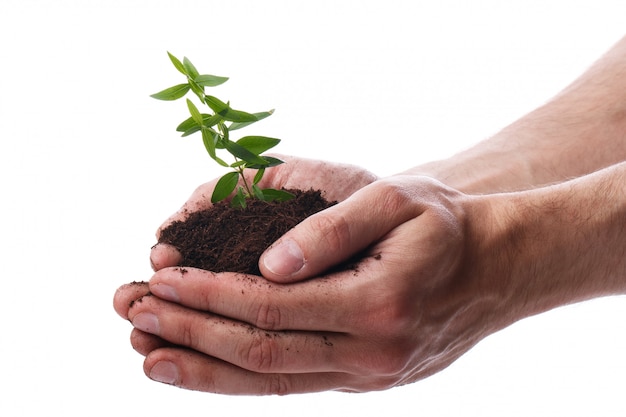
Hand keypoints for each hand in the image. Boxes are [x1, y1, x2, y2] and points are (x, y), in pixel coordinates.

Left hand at [114, 175, 511, 393]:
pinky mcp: (364, 380)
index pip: (269, 308)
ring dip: (203, 369)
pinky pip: (292, 384)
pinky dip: (240, 378)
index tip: (160, 278)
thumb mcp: (393, 201)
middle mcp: (371, 354)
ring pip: (270, 381)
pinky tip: (204, 368)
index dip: (208, 294)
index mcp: (377, 304)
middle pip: (259, 352)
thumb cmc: (444, 226)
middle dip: (189, 332)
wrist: (496, 267)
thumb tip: (267, 263)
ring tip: (147, 355)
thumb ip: (330, 231)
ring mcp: (368, 375)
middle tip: (132, 315)